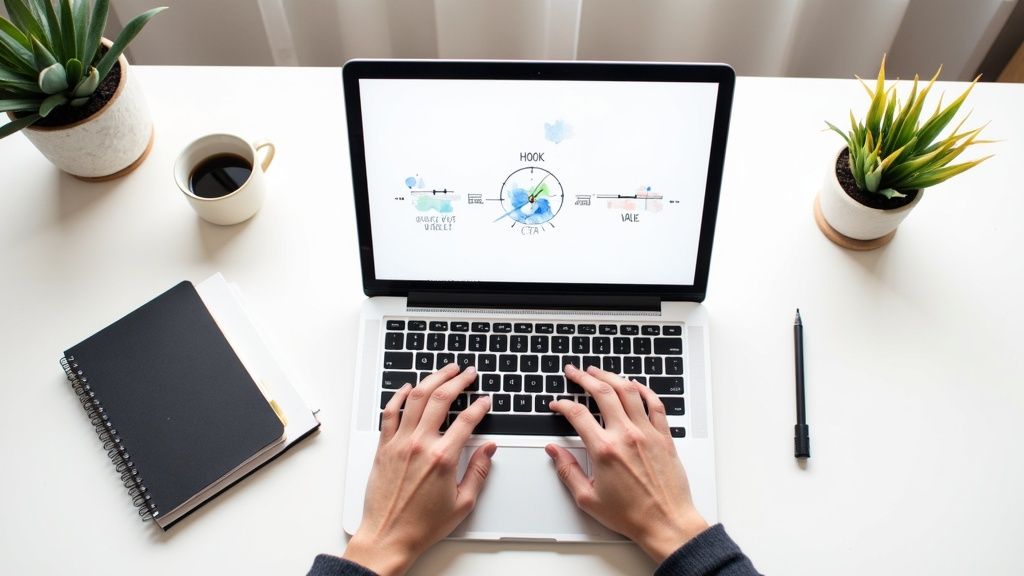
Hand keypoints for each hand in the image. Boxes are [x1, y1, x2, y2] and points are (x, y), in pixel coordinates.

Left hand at [343, 364, 495, 575]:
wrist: (388, 536)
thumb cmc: (422, 525)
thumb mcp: (463, 503)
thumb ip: (478, 471)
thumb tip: (489, 450)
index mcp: (442, 458)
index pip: (467, 420)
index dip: (480, 406)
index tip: (486, 400)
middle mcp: (419, 445)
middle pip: (441, 399)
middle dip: (458, 380)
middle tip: (468, 373)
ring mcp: (399, 443)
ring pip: (415, 398)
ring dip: (432, 379)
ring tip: (445, 370)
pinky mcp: (383, 447)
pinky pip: (389, 412)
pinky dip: (399, 396)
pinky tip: (408, 387)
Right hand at [547, 365, 708, 563]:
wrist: (666, 523)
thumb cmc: (631, 515)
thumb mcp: (588, 498)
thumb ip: (567, 470)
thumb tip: (553, 451)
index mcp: (605, 450)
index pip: (577, 414)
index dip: (562, 404)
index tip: (557, 404)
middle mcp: (626, 435)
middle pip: (602, 392)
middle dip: (584, 377)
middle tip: (574, 372)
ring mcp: (647, 433)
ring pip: (628, 391)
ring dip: (611, 376)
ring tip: (599, 371)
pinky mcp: (664, 436)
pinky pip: (655, 404)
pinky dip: (643, 390)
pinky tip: (634, 385)